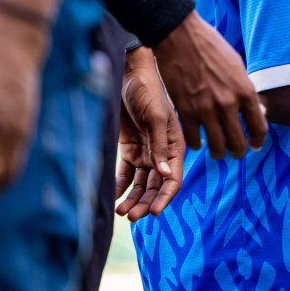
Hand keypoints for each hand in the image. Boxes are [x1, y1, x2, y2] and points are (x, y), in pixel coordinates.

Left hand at [115, 48, 183, 220]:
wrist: (127, 74)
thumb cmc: (147, 90)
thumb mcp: (155, 116)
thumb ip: (160, 145)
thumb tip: (165, 174)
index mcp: (176, 144)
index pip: (174, 177)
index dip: (165, 196)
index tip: (153, 213)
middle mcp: (163, 151)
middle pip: (157, 185)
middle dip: (146, 202)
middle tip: (131, 216)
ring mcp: (146, 152)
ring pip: (142, 183)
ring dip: (134, 199)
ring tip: (121, 212)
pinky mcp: (130, 149)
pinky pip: (126, 175)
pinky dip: (121, 187)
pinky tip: (114, 198)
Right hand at [152, 11, 267, 157]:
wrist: (182, 37)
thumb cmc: (212, 48)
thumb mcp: (238, 67)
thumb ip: (246, 92)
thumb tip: (258, 112)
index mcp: (245, 91)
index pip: (258, 127)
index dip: (258, 141)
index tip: (254, 145)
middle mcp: (228, 104)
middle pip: (238, 142)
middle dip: (239, 152)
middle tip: (236, 152)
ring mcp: (206, 109)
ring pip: (216, 147)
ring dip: (219, 153)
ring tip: (218, 152)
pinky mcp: (185, 111)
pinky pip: (193, 140)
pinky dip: (197, 144)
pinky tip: (198, 142)